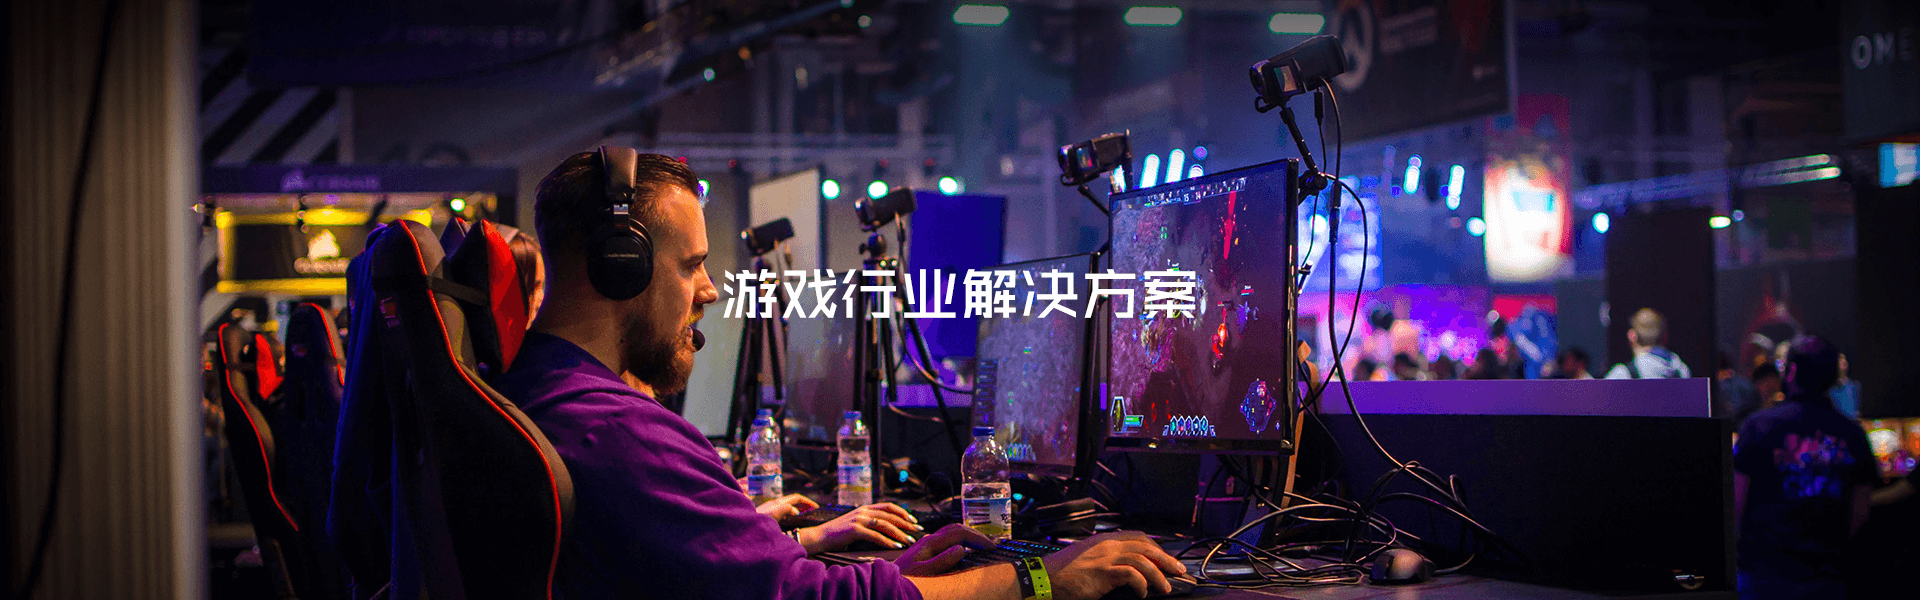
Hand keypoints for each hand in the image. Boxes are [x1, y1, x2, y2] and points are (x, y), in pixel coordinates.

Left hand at [753, 494, 818, 521]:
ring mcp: (771, 508)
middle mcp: (776, 503)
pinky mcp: (768, 513)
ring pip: (788, 504)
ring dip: (798, 508)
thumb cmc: (760, 522)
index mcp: (779, 503)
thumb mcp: (775, 514)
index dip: (808, 502)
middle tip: (812, 511)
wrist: (746, 526)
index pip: (797, 498)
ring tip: (804, 514)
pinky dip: (791, 512)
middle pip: (793, 500)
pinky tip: (791, 519)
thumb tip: (795, 511)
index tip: (816, 508)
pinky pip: (783, 509)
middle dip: (804, 504)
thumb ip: (786, 509)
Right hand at [796, 502, 923, 552]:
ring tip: (909, 540)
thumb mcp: (855, 524)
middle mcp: (863, 511)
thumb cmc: (838, 534)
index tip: (913, 521)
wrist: (819, 536)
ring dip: (900, 533)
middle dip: (906, 523)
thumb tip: (887, 529)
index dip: (903, 513)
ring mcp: (858, 519)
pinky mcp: (854, 530)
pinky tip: (896, 546)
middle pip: (890, 515)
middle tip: (917, 530)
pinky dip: (887, 541)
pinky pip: (875, 536)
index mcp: (865, 508)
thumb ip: (869, 522)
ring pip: (885, 525)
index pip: (889, 506)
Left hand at [894, 524, 993, 576]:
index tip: (992, 548)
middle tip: (992, 546)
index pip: (959, 533)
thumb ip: (941, 561)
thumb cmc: (903, 579)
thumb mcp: (922, 573)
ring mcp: (927, 544)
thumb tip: (961, 549)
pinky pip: (948, 540)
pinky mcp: (926, 550)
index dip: (978, 539)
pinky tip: (966, 550)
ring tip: (982, 546)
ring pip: (952, 532)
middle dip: (976, 534)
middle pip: (957, 528)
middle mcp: (929, 539)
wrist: (885, 582)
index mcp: (930, 543)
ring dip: (969, 536)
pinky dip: (961, 541)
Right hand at [1042, 531, 1185, 599]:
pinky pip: (1132, 574)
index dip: (1155, 547)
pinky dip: (1141, 584)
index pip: (1138, 537)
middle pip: (1146, 546)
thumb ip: (1105, 559)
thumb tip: (1124, 570)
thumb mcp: (1087, 559)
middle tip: (1178, 570)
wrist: (1043, 578)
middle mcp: (1107, 545)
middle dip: (1166, 559)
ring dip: (1159, 574)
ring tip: (1165, 587)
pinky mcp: (1103, 572)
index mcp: (1104, 540)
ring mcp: (1105, 557)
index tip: (1165, 558)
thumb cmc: (1062, 574)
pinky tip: (1142, 593)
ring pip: (1143, 560)